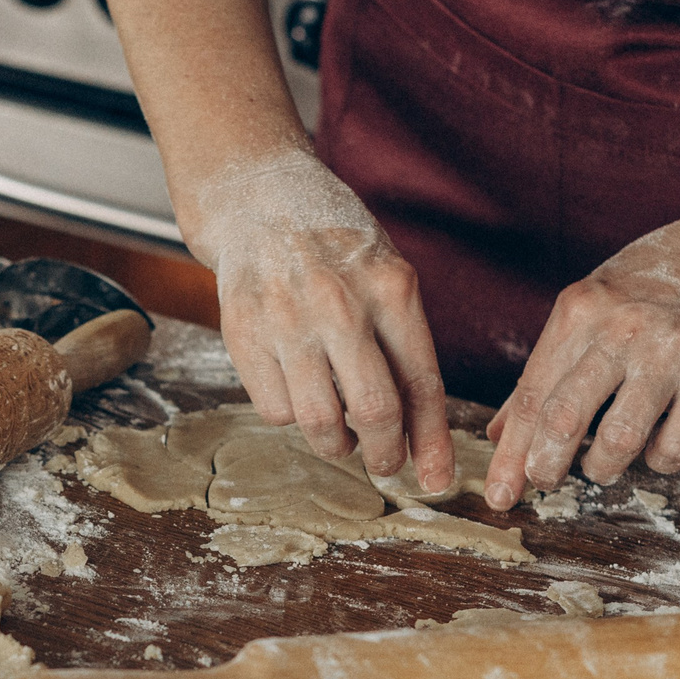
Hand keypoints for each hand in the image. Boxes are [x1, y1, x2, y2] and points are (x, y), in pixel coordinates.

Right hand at [187, 149, 454, 489]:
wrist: (259, 199)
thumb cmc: (336, 247)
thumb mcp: (387, 276)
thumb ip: (403, 345)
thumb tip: (417, 429)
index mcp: (391, 287)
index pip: (421, 383)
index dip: (432, 442)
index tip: (436, 479)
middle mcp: (340, 304)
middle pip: (375, 411)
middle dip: (385, 455)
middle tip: (385, 464)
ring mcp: (287, 320)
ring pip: (319, 422)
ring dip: (336, 444)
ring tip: (341, 433)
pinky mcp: (243, 333)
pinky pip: (275, 411)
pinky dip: (291, 415)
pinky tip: (298, 389)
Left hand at [484, 207, 679, 505]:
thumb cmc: (650, 285)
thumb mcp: (587, 307)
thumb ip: (545, 369)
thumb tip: (500, 433)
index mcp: (579, 310)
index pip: (532, 396)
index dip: (511, 454)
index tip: (499, 494)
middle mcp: (621, 328)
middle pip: (564, 418)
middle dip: (545, 466)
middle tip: (544, 483)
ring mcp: (669, 351)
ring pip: (619, 439)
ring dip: (602, 468)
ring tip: (601, 466)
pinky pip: (676, 446)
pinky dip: (659, 461)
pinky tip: (655, 447)